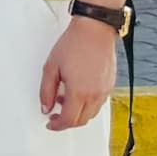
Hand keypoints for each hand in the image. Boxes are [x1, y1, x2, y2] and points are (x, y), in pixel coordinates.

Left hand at [41, 14, 118, 129]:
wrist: (94, 30)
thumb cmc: (73, 44)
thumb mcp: (51, 67)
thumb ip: (46, 91)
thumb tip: (46, 107)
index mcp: (79, 92)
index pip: (69, 119)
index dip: (57, 125)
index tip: (50, 123)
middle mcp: (95, 95)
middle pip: (81, 120)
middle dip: (67, 122)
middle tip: (55, 115)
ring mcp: (105, 90)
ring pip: (91, 113)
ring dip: (77, 113)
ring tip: (64, 99)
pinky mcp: (110, 84)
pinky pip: (98, 103)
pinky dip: (87, 104)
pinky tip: (77, 92)